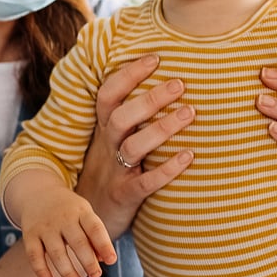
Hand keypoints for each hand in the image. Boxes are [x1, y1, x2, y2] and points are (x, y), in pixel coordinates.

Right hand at [16, 185, 116, 276]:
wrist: (38, 193)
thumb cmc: (69, 210)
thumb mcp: (84, 215)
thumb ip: (94, 236)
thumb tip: (102, 260)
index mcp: (81, 211)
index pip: (95, 229)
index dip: (104, 245)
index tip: (111, 261)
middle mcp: (63, 218)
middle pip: (77, 242)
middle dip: (88, 261)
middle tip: (96, 275)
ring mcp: (45, 226)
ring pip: (56, 251)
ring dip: (66, 270)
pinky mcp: (30, 235)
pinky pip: (34, 255)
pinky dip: (41, 269)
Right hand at [76, 54, 194, 237]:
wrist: (87, 218)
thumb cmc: (110, 172)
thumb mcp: (111, 142)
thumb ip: (129, 116)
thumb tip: (164, 81)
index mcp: (104, 130)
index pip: (108, 96)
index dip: (128, 75)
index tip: (155, 58)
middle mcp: (107, 147)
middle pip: (121, 117)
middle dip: (149, 99)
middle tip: (180, 83)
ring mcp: (116, 172)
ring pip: (133, 147)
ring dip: (161, 128)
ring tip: (190, 112)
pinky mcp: (125, 196)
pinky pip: (146, 183)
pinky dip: (167, 170)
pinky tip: (189, 156)